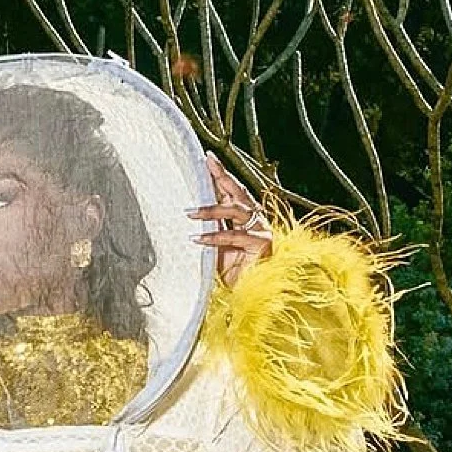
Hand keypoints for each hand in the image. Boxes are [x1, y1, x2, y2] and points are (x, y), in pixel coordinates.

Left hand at [192, 152, 273, 285]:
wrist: (249, 292)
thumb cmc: (232, 270)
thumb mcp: (215, 245)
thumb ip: (209, 227)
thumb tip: (188, 211)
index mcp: (244, 215)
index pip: (230, 191)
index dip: (220, 174)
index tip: (207, 159)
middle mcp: (255, 218)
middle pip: (237, 192)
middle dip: (222, 176)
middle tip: (206, 164)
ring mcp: (261, 229)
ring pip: (235, 211)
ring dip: (211, 210)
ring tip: (189, 213)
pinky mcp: (262, 243)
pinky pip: (235, 236)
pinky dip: (214, 238)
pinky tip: (197, 239)